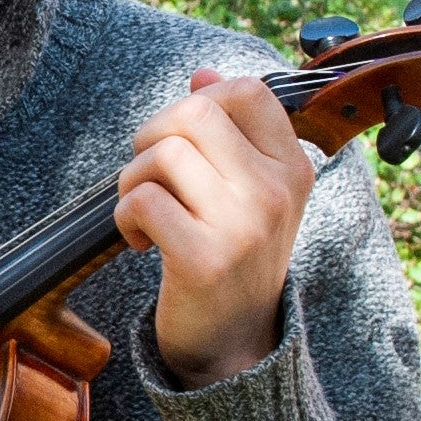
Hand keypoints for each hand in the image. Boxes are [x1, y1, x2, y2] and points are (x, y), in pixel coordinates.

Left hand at [115, 68, 313, 388]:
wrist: (234, 346)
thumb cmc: (233, 259)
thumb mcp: (249, 193)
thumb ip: (231, 134)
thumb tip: (203, 74)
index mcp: (293, 167)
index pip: (247, 91)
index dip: (199, 102)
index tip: (183, 141)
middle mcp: (276, 192)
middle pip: (194, 113)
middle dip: (152, 136)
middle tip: (151, 175)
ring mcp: (244, 225)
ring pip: (162, 153)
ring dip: (134, 181)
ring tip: (147, 214)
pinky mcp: (204, 259)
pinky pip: (142, 200)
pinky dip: (126, 218)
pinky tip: (144, 242)